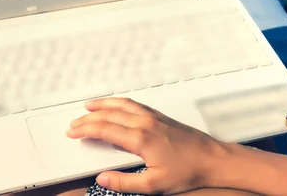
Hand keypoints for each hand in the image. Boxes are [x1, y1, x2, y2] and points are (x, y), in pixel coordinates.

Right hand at [66, 98, 228, 194]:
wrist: (212, 159)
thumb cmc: (187, 170)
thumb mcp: (154, 185)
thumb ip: (125, 182)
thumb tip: (103, 179)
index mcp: (140, 138)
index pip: (105, 130)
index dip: (85, 130)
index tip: (73, 132)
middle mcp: (145, 123)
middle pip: (109, 115)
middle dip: (88, 118)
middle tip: (74, 123)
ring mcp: (153, 116)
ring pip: (121, 104)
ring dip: (102, 104)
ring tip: (89, 105)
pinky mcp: (160, 115)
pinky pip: (133, 103)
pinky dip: (119, 102)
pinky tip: (116, 104)